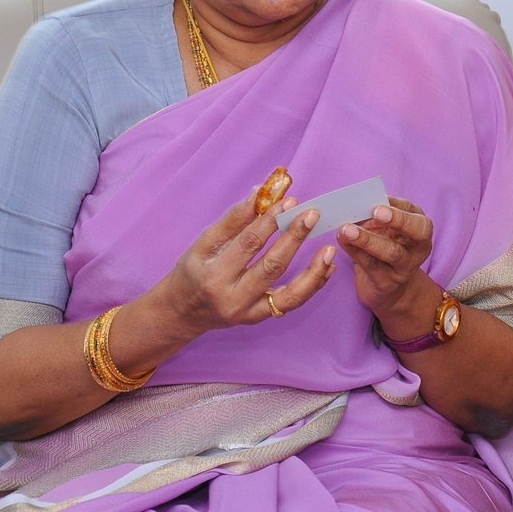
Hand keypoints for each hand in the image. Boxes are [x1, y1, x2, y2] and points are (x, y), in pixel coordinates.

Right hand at [148, 187, 335, 341]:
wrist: (182, 311)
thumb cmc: (192, 270)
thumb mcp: (204, 242)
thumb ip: (234, 219)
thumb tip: (261, 192)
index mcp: (213, 274)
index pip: (248, 243)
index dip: (270, 221)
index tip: (289, 201)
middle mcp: (232, 298)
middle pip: (271, 266)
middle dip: (294, 238)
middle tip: (312, 215)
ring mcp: (248, 313)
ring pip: (289, 294)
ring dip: (313, 271)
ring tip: (330, 249)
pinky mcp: (259, 319)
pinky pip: (291, 303)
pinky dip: (312, 285)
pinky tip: (327, 267)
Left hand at [338, 197, 435, 323]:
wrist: (388, 288)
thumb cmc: (387, 248)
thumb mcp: (389, 230)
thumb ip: (379, 216)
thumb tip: (357, 202)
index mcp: (421, 229)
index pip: (417, 215)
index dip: (400, 209)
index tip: (380, 202)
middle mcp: (419, 248)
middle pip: (418, 232)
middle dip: (398, 220)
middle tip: (376, 212)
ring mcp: (405, 267)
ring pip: (392, 252)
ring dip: (368, 239)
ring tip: (347, 229)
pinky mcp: (387, 283)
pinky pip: (371, 265)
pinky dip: (355, 251)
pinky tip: (342, 240)